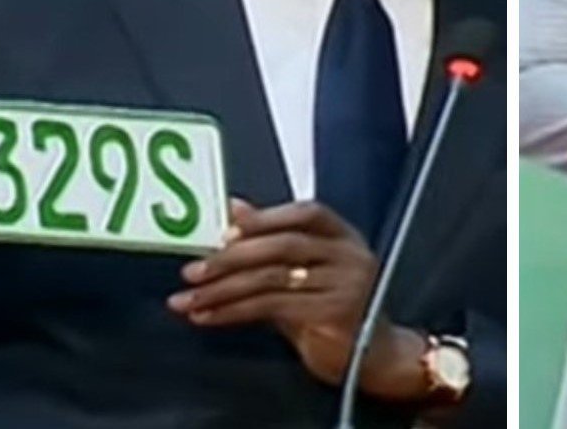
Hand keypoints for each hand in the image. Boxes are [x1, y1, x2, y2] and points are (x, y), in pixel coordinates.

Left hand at [168, 200, 430, 403]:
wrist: (375, 358)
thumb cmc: (336, 311)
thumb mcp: (304, 272)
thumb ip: (270, 241)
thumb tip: (234, 209)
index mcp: (345, 237)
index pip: (307, 213)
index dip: (265, 217)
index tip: (224, 230)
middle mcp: (350, 256)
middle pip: (283, 245)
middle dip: (231, 258)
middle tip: (193, 270)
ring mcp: (345, 285)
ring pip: (272, 278)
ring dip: (224, 289)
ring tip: (190, 298)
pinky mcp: (332, 316)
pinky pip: (271, 307)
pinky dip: (234, 311)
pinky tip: (210, 316)